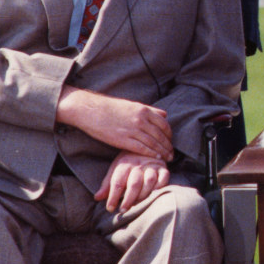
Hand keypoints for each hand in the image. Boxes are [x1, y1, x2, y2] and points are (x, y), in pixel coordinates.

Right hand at [57, 88, 173, 160]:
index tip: (171, 141)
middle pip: (160, 135)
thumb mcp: (132, 105)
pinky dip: (151, 154)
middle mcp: (141, 119)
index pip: (164, 124)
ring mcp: (132, 130)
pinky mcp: (123, 139)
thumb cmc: (110, 107)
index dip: (169, 135)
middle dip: (168, 146)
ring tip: (168, 158)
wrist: (90, 110)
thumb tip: (164, 114)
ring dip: (162, 152)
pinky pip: (142, 148)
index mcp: (144, 110)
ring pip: (153, 143)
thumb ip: (149, 110)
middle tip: (173, 154)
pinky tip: (156, 158)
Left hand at [95, 151, 171, 211]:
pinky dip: (160, 186)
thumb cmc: (128, 163)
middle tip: (123, 210)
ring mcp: (152, 165)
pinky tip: (154, 194)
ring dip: (143, 194)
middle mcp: (138, 164)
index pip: (117, 182)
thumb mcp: (115, 170)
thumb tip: (97, 198)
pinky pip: (164, 177)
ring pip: (150, 180)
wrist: (145, 145)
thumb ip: (107, 185)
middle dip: (128, 198)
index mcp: (124, 164)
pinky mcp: (163, 168)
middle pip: (134, 183)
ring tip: (137, 204)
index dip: (113, 196)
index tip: (110, 208)